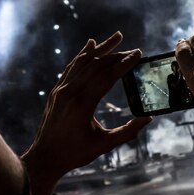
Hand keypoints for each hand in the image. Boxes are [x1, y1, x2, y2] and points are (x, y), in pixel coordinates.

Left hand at [21, 32, 151, 194]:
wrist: (45, 158)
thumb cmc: (76, 153)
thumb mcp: (105, 145)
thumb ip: (128, 131)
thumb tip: (149, 118)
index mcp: (83, 104)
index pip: (107, 76)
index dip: (124, 63)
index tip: (138, 54)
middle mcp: (70, 92)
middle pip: (97, 65)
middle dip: (117, 54)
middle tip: (134, 50)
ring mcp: (61, 90)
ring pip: (83, 62)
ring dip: (101, 48)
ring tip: (117, 36)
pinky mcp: (57, 91)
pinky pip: (72, 67)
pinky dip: (82, 55)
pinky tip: (91, 45)